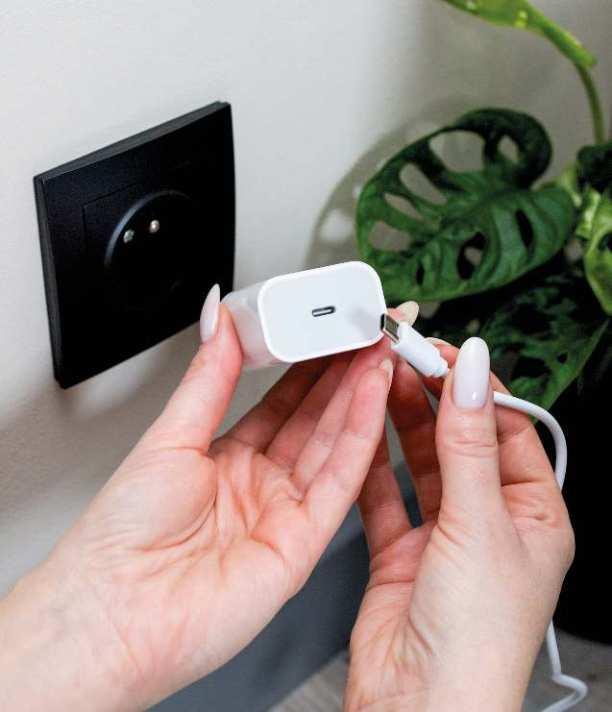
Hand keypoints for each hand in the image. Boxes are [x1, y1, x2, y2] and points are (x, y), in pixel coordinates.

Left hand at [0, 303, 393, 711]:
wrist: (114, 613)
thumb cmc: (122, 537)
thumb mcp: (169, 436)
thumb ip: (208, 376)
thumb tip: (218, 317)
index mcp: (226, 460)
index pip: (283, 400)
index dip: (310, 362)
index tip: (329, 326)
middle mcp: (261, 485)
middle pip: (315, 418)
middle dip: (345, 371)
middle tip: (367, 329)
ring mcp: (285, 513)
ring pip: (334, 443)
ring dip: (360, 395)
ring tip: (380, 349)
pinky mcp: (303, 543)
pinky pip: (339, 481)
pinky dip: (360, 436)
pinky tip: (372, 395)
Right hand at [346, 338, 574, 711]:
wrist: (419, 709)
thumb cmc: (476, 639)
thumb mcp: (479, 524)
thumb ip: (469, 443)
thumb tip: (474, 372)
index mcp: (533, 516)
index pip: (506, 429)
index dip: (475, 388)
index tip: (443, 352)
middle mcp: (489, 522)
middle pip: (460, 440)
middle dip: (433, 398)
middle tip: (403, 358)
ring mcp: (441, 535)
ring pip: (421, 463)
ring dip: (401, 422)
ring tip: (381, 380)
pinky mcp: (399, 550)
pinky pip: (384, 495)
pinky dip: (372, 464)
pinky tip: (361, 433)